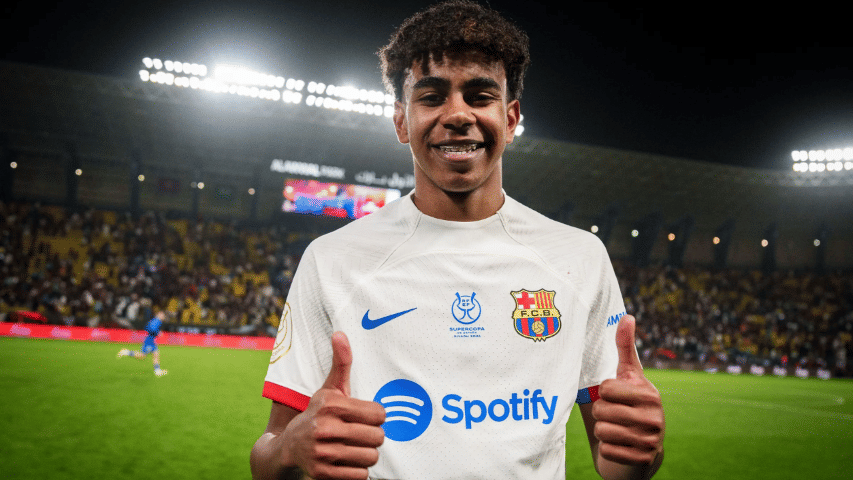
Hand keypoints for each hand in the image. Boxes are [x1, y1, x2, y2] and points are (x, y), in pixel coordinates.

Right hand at [284, 332, 385, 479]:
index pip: (379, 414)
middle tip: (361, 433)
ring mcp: (322, 453)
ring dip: (367, 454)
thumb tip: (340, 333)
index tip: (366, 416)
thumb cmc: (317, 414)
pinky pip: (360, 476)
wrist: (287, 446)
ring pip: (371, 457)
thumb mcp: (328, 389)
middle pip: (377, 437)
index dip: (376, 416)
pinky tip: (347, 460)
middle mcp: (325, 428)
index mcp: (331, 404)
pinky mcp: (322, 473)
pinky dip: (357, 470)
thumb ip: (341, 363)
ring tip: (355, 447)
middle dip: (373, 436)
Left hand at [592, 315, 664, 467]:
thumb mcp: (629, 375)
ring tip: (615, 429)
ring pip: (602, 431)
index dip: (603, 393)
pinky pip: (607, 451)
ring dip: (602, 431)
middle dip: (600, 413)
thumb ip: (625, 347)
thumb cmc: (630, 403)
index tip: (614, 396)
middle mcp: (655, 417)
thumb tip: (627, 316)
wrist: (642, 448)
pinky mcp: (643, 460)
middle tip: (612, 415)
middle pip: (601, 410)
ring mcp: (651, 440)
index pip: (606, 388)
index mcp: (649, 393)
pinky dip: (607, 449)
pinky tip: (618, 446)